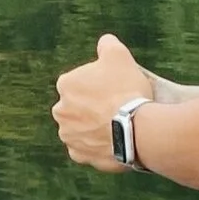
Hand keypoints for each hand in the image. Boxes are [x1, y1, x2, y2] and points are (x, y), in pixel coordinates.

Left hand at [52, 34, 154, 170]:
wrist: (138, 130)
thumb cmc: (128, 90)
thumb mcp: (119, 55)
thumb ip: (107, 45)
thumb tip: (104, 43)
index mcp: (65, 84)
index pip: (79, 83)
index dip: (97, 87)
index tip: (113, 92)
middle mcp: (60, 111)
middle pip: (77, 107)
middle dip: (90, 109)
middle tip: (114, 111)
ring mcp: (69, 136)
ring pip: (79, 130)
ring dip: (92, 129)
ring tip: (114, 129)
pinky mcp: (80, 157)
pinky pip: (85, 151)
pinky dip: (95, 148)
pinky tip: (110, 143)